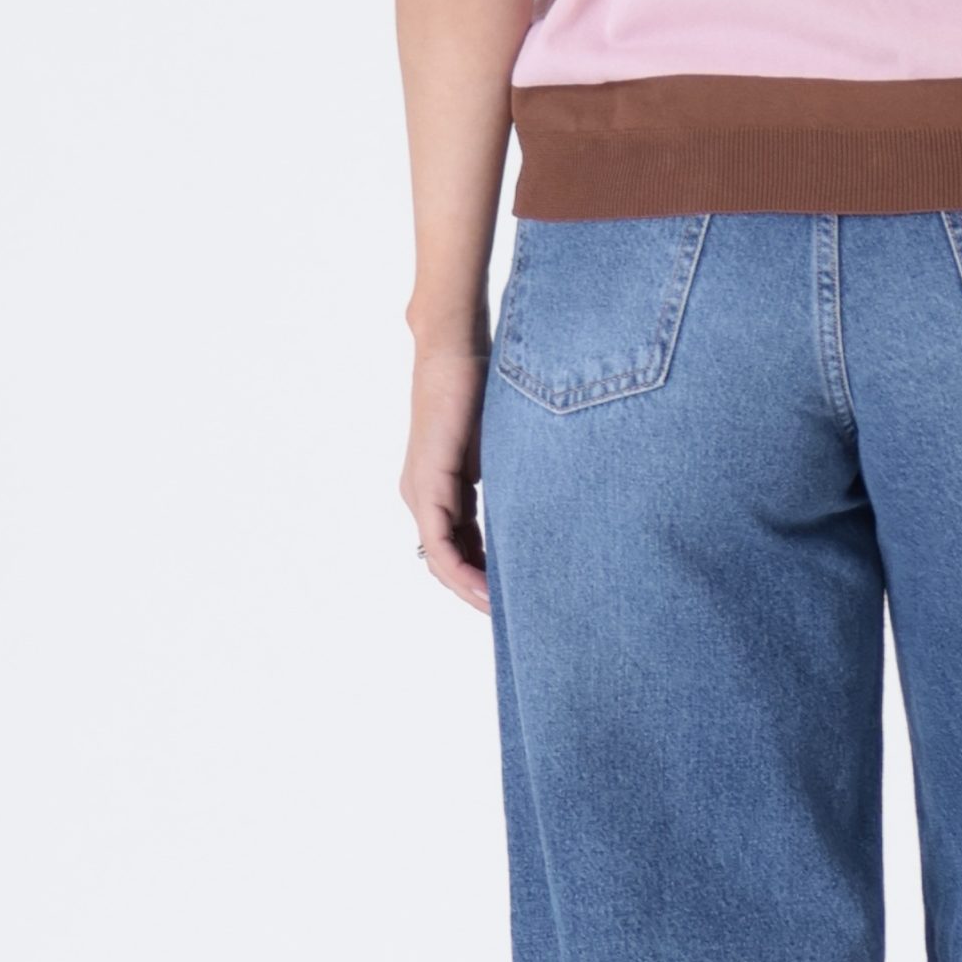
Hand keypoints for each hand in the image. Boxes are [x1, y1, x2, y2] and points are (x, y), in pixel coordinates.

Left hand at [400, 349, 491, 613]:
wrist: (454, 346)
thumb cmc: (483, 384)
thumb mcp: (501, 445)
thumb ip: (509, 477)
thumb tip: (541, 504)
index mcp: (442, 487)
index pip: (459, 547)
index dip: (483, 576)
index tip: (515, 596)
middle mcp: (423, 495)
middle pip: (446, 562)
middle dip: (478, 592)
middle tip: (515, 615)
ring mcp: (420, 491)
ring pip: (440, 559)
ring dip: (470, 588)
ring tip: (502, 610)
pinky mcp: (426, 484)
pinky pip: (439, 543)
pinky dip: (460, 569)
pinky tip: (484, 585)